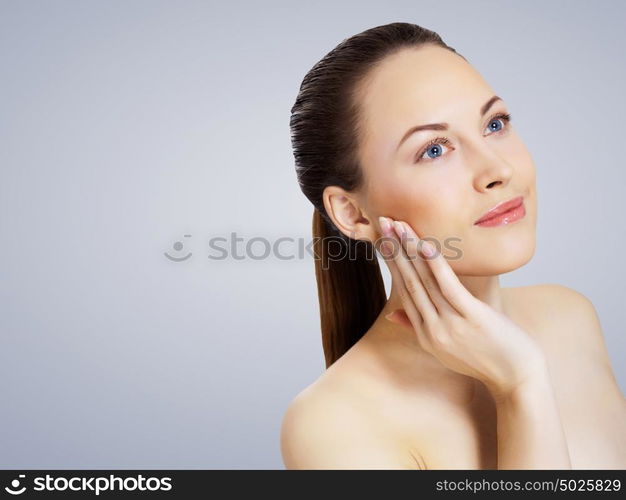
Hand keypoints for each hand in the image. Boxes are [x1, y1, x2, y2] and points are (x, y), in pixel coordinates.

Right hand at [377, 216, 546, 398]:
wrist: (517, 379)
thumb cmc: (486, 359)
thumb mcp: (447, 348)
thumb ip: (419, 328)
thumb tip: (391, 315)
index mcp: (425, 334)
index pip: (404, 291)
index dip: (393, 263)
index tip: (384, 239)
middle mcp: (432, 329)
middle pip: (409, 282)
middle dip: (395, 249)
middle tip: (383, 222)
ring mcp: (450, 325)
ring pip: (424, 281)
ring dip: (410, 250)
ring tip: (399, 225)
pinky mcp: (471, 318)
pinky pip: (449, 287)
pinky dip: (436, 264)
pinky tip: (426, 245)